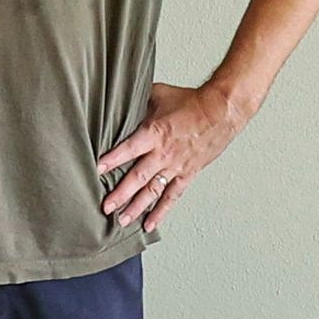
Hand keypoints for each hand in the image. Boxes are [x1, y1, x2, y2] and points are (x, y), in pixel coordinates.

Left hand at [97, 80, 248, 231]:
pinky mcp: (187, 174)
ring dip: (136, 207)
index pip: (129, 149)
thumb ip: (138, 103)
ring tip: (122, 220)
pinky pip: (172, 196)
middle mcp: (163, 154)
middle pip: (138, 177)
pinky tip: (149, 223)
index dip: (112, 160)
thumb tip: (120, 102)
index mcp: (154, 133)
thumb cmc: (191, 101)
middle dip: (120, 194)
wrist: (220, 110)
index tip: (97, 170)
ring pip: (152, 191)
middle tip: (105, 207)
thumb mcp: (159, 95)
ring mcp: (176, 167)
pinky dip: (160, 211)